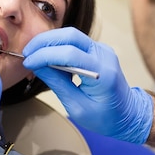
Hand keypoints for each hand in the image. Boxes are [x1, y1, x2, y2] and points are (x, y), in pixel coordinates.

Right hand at [23, 27, 152, 144]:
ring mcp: (102, 50)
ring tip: (33, 56)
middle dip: (44, 42)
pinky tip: (46, 57)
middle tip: (26, 54)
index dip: (44, 55)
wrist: (128, 115)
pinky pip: (75, 42)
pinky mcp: (98, 50)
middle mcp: (104, 55)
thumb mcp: (77, 107)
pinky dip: (58, 46)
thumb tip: (37, 66)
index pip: (69, 54)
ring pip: (71, 35)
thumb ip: (57, 84)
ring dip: (49, 42)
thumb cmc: (106, 118)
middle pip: (70, 36)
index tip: (27, 62)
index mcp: (103, 73)